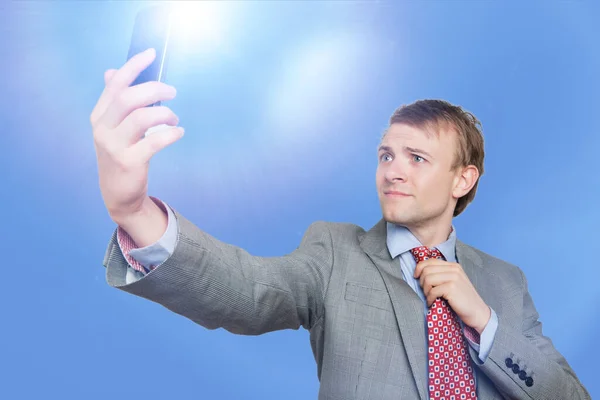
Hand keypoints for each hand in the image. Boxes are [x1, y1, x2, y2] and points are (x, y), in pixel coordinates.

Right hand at [90, 48, 182, 223]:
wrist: (118, 193)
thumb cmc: (121, 154)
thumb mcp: (114, 127)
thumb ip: (115, 101)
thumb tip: (111, 72)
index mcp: (100, 115)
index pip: (115, 84)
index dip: (133, 66)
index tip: (152, 53)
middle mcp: (103, 128)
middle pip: (128, 98)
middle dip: (154, 89)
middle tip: (173, 91)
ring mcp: (114, 146)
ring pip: (141, 118)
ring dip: (164, 113)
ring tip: (174, 118)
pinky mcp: (129, 162)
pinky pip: (154, 141)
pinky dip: (171, 134)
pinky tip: (178, 132)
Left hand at [414, 259, 490, 333]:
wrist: (477, 312)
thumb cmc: (462, 299)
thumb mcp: (453, 281)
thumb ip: (441, 274)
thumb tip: (421, 271)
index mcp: (453, 265)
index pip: (430, 261)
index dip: (419, 268)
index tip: (416, 277)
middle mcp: (454, 269)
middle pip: (426, 270)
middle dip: (421, 282)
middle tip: (426, 292)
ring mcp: (453, 277)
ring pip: (427, 279)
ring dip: (425, 291)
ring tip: (430, 297)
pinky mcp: (452, 288)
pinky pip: (432, 291)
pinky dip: (429, 298)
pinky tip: (432, 303)